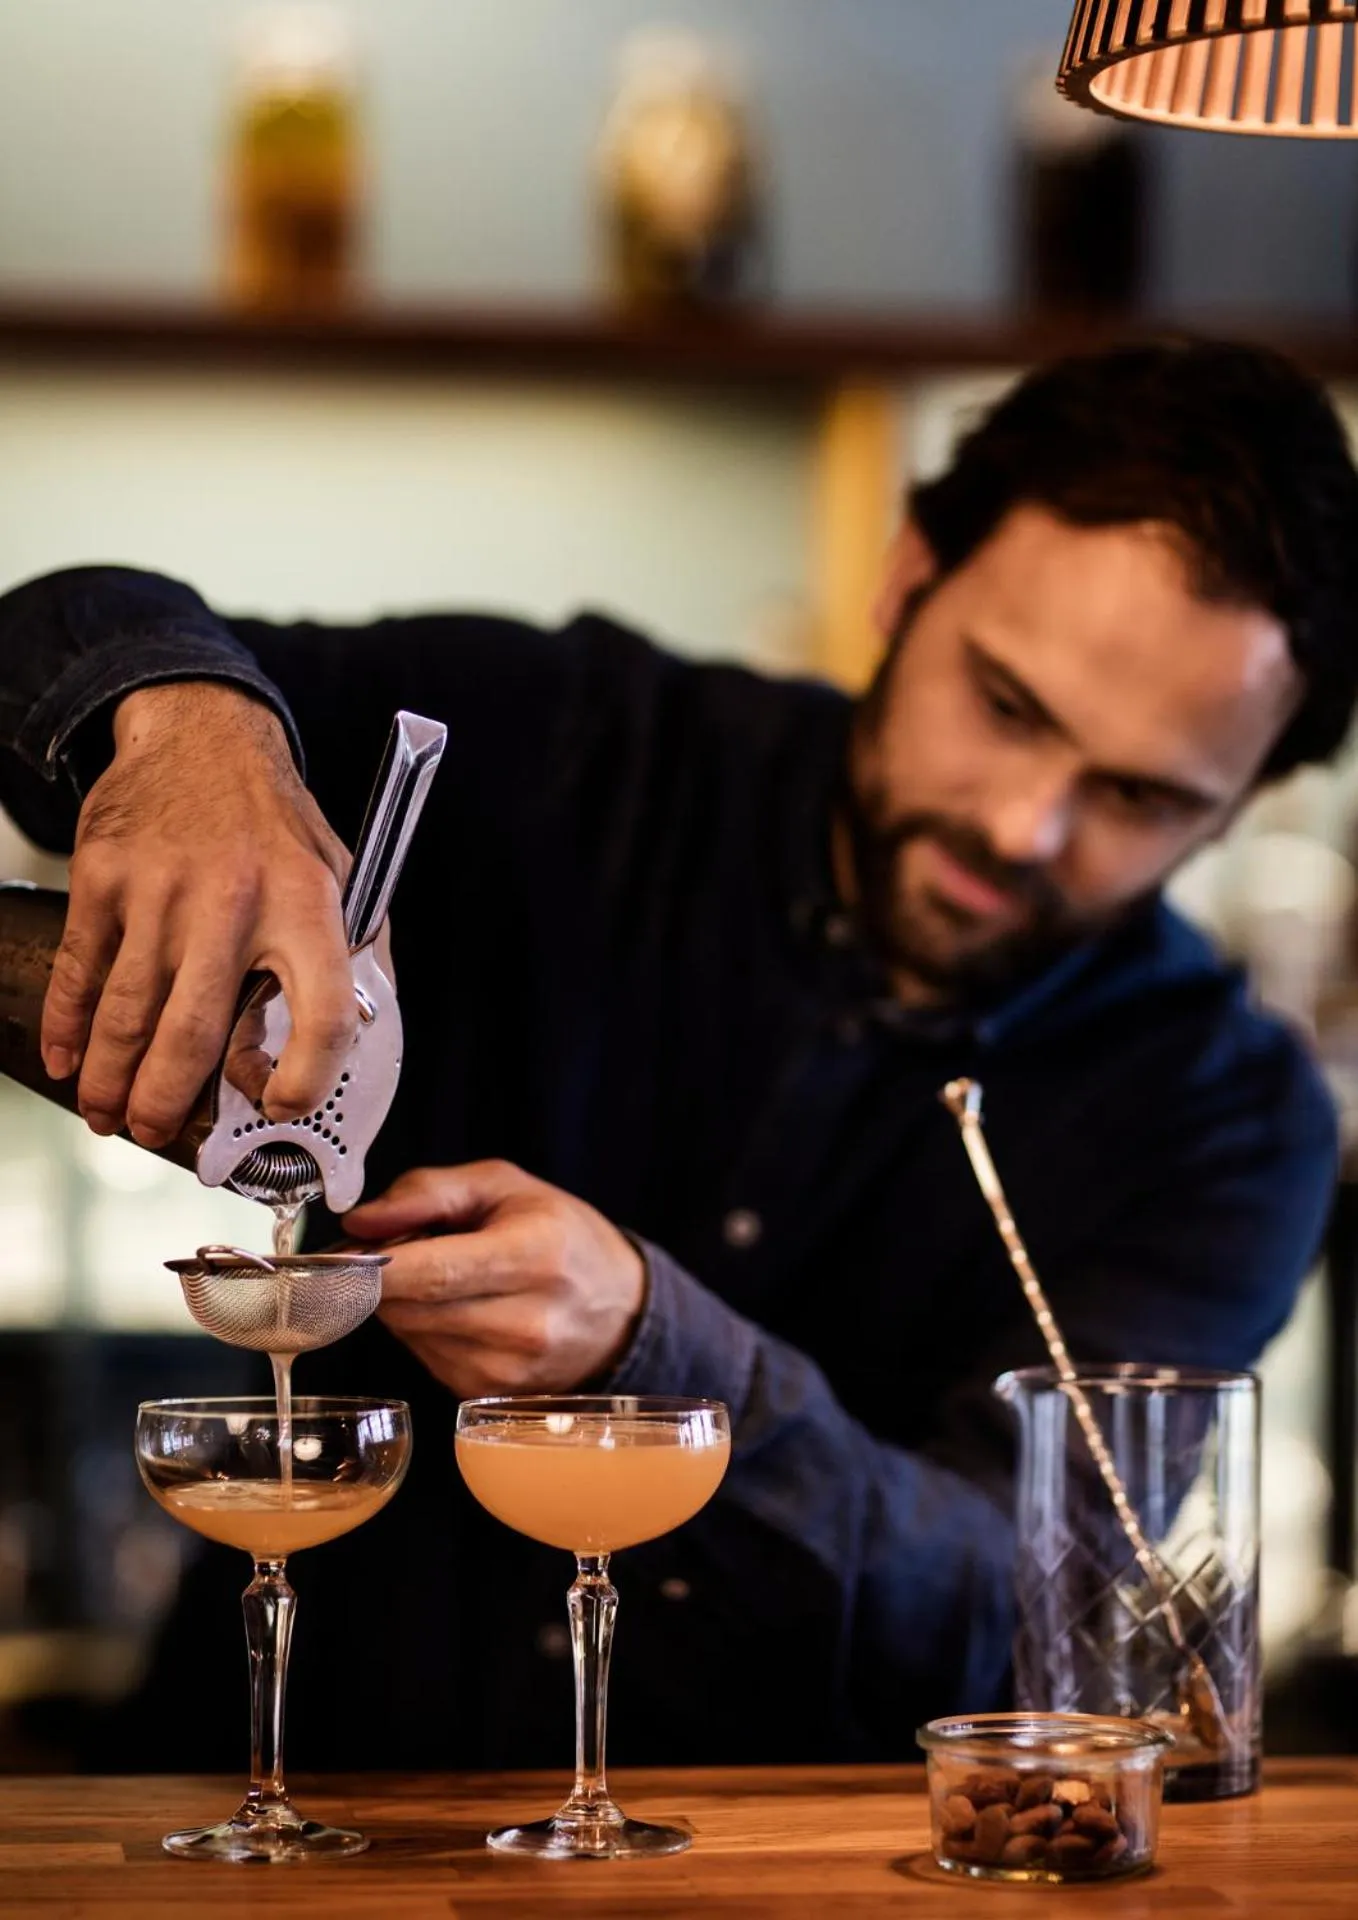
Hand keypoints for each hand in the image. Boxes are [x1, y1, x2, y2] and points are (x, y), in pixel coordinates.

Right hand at [43, 682, 356, 1146]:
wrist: (201, 733)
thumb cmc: (271, 817)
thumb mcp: (340, 873)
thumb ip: (346, 954)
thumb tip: (346, 1042)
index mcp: (308, 906)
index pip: (325, 1011)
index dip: (308, 1075)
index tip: (284, 1104)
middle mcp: (236, 901)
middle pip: (197, 1032)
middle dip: (169, 1101)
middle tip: (158, 1132)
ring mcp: (163, 890)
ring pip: (130, 1013)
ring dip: (113, 1078)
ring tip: (109, 1114)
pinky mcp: (105, 878)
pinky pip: (82, 970)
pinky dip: (69, 1025)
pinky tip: (68, 1058)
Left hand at [342, 1161, 647, 1398]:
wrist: (619, 1311)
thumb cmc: (561, 1238)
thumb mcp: (504, 1187)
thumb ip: (427, 1192)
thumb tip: (360, 1224)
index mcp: (535, 1256)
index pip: (429, 1272)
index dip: (371, 1264)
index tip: (341, 1251)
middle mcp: (525, 1323)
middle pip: (409, 1306)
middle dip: (380, 1277)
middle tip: (393, 1247)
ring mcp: (507, 1369)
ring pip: (408, 1332)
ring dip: (402, 1302)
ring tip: (440, 1275)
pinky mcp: (486, 1395)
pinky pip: (422, 1355)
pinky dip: (422, 1328)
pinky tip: (455, 1308)